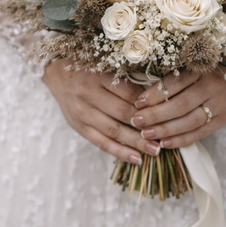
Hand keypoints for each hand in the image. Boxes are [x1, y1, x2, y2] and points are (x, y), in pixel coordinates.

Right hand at [42, 60, 161, 164]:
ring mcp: (82, 112)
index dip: (148, 104)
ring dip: (136, 143)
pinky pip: (101, 143)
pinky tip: (136, 158)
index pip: (129, 92)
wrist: (59, 76)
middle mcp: (88, 94)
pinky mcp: (79, 127)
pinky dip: (120, 152)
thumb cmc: (90, 70)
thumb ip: (127, 80)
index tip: (165, 112)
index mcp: (98, 75)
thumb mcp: (106, 68)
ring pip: (113, 131)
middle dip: (145, 127)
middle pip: (122, 113)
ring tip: (154, 151)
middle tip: (164, 136)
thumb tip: (156, 98)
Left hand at [130, 65, 225, 149]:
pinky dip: (181, 139)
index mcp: (203, 67)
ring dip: (166, 129)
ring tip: (146, 134)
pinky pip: (200, 133)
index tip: (138, 102)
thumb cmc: (210, 65)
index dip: (155, 94)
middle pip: (181, 104)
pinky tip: (165, 143)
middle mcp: (213, 86)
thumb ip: (175, 73)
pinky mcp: (223, 120)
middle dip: (156, 115)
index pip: (176, 82)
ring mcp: (220, 105)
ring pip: (189, 121)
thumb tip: (144, 90)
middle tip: (136, 120)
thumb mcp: (195, 61)